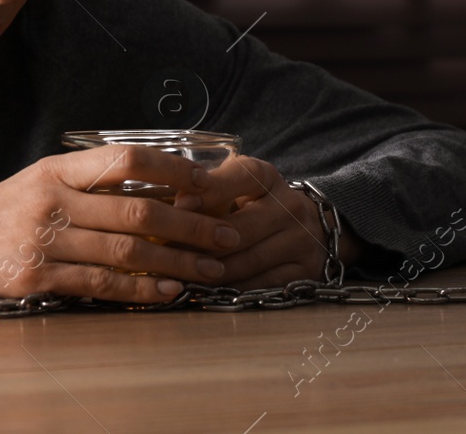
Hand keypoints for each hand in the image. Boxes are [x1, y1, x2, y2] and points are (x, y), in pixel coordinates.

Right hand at [0, 145, 244, 304]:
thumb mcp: (38, 182)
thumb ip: (87, 183)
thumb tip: (153, 186)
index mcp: (56, 170)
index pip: (126, 159)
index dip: (174, 170)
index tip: (210, 185)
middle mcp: (52, 199)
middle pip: (137, 208)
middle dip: (191, 224)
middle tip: (227, 235)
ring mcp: (44, 239)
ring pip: (127, 249)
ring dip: (177, 261)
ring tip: (212, 269)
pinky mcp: (35, 278)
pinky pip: (100, 283)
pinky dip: (140, 289)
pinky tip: (168, 290)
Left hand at [168, 155, 364, 288]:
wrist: (310, 227)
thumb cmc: (254, 203)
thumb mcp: (236, 184)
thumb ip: (205, 187)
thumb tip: (155, 198)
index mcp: (267, 176)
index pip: (240, 177)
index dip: (210, 190)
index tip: (179, 203)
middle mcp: (289, 206)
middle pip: (241, 227)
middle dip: (201, 241)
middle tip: (165, 251)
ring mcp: (301, 241)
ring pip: (247, 260)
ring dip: (209, 270)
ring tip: (176, 273)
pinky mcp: (304, 272)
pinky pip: (260, 284)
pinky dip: (229, 288)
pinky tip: (204, 290)